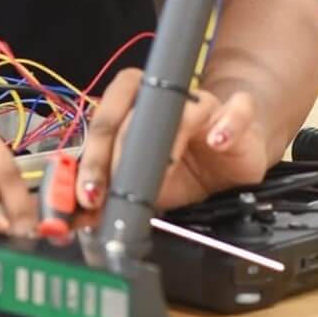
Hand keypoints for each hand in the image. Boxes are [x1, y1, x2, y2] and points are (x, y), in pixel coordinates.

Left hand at [75, 67, 269, 214]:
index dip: (93, 151)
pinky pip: (238, 109)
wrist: (229, 159)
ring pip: (185, 106)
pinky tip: (217, 142)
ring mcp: (205, 104)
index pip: (108, 114)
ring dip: (170, 138)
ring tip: (162, 169)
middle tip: (112, 188)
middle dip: (118, 149)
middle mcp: (168, 99)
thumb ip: (113, 193)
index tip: (88, 192)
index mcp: (137, 107)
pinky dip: (228, 123)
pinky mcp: (239, 116)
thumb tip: (78, 217)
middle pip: (137, 106)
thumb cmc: (184, 166)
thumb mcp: (145, 186)